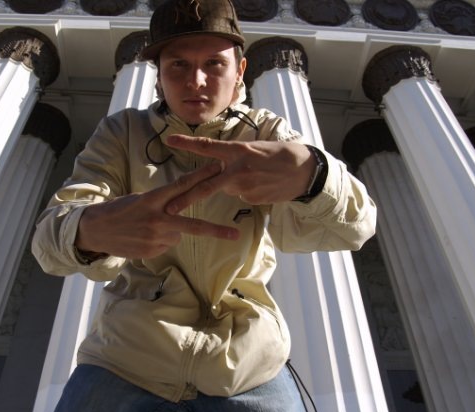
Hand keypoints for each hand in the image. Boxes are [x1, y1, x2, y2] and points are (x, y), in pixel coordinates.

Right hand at [75, 162, 239, 259]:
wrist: (96, 230)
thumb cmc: (120, 210)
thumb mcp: (140, 199)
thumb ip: (163, 204)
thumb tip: (180, 212)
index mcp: (153, 199)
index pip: (182, 186)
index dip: (203, 177)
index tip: (220, 169)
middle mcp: (157, 219)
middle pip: (192, 224)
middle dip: (215, 230)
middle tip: (235, 234)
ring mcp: (155, 238)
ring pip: (178, 235)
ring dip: (170, 231)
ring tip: (148, 228)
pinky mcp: (152, 252)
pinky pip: (166, 245)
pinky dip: (159, 241)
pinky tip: (143, 237)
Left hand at [164, 134, 315, 213]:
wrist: (304, 170)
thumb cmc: (279, 155)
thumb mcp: (255, 148)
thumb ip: (235, 159)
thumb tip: (221, 173)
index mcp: (237, 150)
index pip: (207, 146)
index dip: (187, 143)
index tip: (169, 140)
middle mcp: (238, 169)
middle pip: (206, 186)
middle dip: (186, 199)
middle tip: (170, 208)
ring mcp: (246, 186)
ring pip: (229, 189)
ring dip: (235, 184)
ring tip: (257, 175)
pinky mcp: (253, 198)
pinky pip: (243, 196)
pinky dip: (249, 191)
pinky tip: (264, 184)